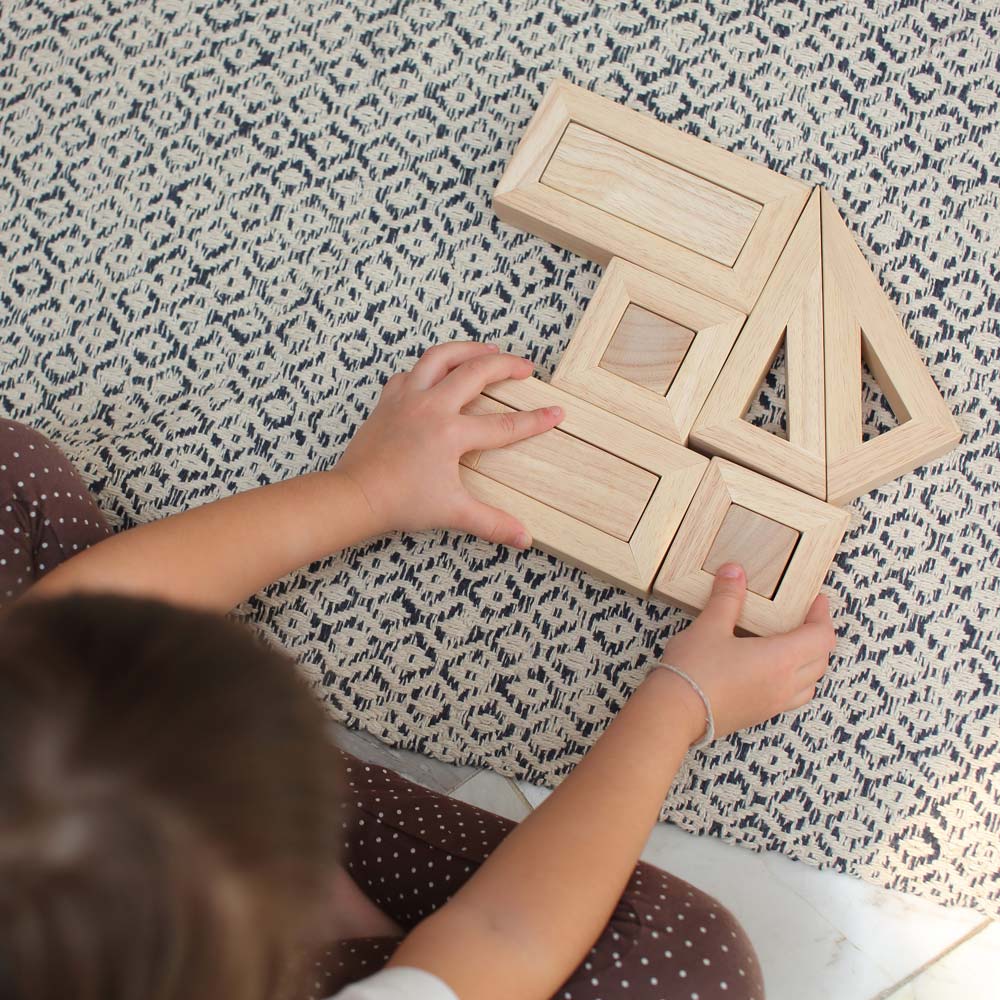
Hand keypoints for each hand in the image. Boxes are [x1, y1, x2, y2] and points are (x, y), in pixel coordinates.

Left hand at [338, 341, 562, 545]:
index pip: (503, 425)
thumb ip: (492, 523)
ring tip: (487, 350)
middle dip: (506, 365)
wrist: (355, 495)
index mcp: (450, 433)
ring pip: (441, 357)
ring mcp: (407, 399)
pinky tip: (439, 371)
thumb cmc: (400, 502)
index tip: (556, 413)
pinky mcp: (389, 400)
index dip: (534, 420)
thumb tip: (524, 539)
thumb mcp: (452, 512)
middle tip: (525, 367)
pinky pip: (412, 372)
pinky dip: (429, 366)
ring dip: (467, 349)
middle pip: (476, 372)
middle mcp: (431, 407)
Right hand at [650, 563, 835, 741]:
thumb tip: (734, 572)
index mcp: (781, 659)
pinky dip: (794, 682)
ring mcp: (773, 703)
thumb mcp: (710, 626)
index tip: (817, 601)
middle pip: (821, 661)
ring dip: (810, 663)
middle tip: (806, 619)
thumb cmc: (695, 671)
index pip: (821, 637)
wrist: (675, 712)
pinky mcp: (758, 715)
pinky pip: (791, 698)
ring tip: (795, 646)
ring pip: (810, 684)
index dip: (823, 616)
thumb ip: (727, 598)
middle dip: (819, 637)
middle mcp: (784, 684)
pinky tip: (772, 672)